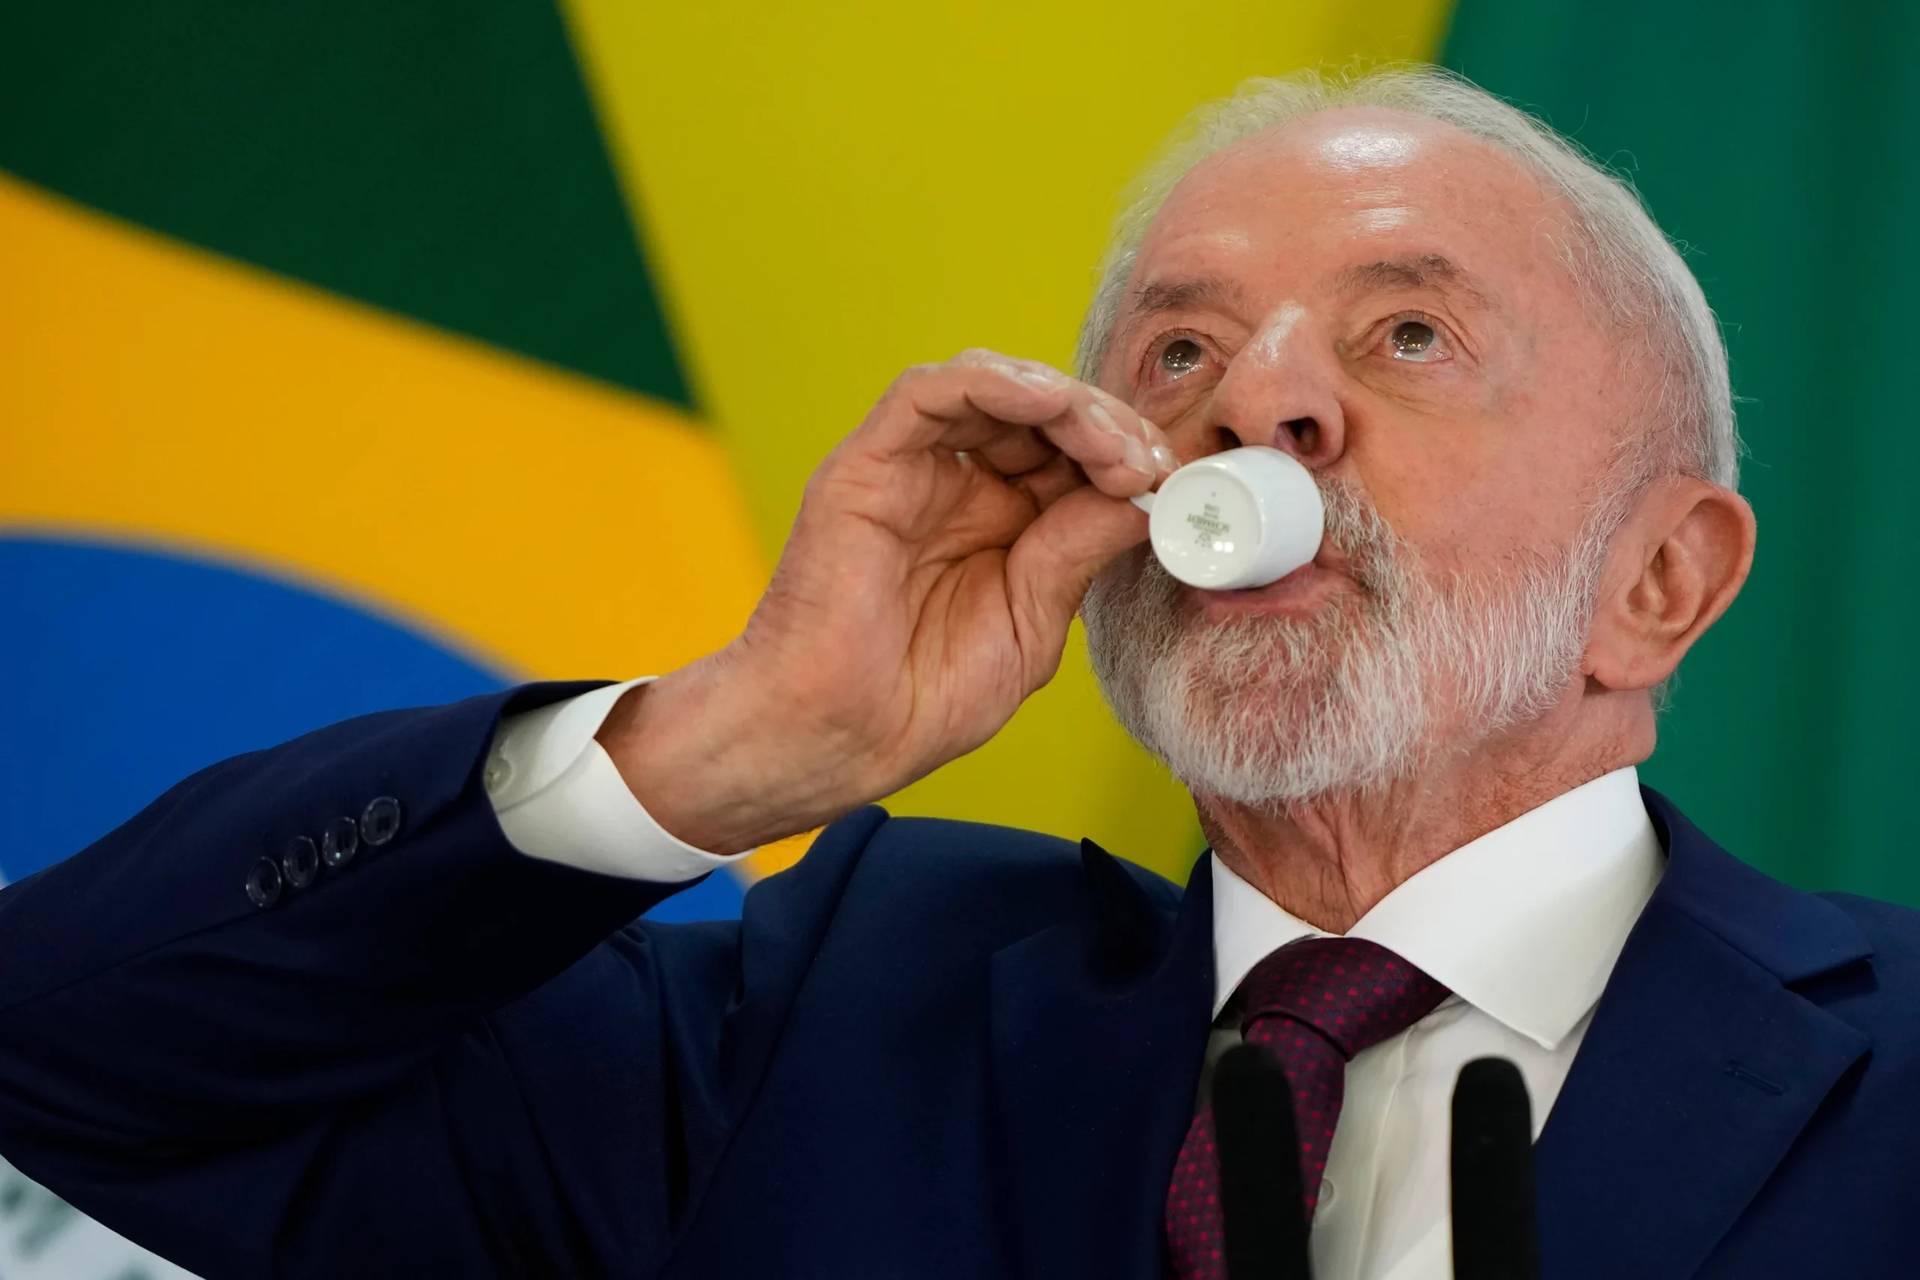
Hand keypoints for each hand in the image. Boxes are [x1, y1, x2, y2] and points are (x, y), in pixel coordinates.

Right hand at [598, 349, 1175, 853]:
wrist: (841, 738)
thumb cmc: (922, 699)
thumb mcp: (1032, 622)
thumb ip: (1078, 550)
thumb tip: (1146, 495)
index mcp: (998, 522)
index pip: (1071, 454)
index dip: (1126, 453)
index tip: (1173, 481)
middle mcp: (956, 484)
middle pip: (1041, 412)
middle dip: (1107, 424)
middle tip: (1151, 460)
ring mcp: (910, 471)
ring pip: (993, 387)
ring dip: (1065, 401)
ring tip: (1112, 444)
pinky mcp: (867, 465)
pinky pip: (927, 393)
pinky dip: (992, 381)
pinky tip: (1047, 402)